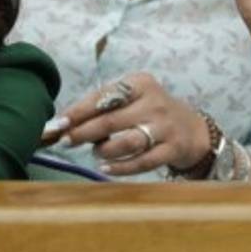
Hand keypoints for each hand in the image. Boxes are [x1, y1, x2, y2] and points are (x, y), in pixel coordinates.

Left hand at [54, 73, 212, 176]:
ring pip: (127, 142)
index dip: (78, 111)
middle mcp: (154, 102)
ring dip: (104, 150)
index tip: (59, 123)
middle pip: (111, 120)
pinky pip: (142, 162)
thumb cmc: (151, 112)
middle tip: (67, 141)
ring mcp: (164, 127)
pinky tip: (106, 167)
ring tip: (95, 152)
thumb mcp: (133, 98)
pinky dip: (120, 167)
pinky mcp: (172, 149)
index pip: (104, 96)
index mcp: (140, 83)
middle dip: (84, 132)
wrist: (191, 129)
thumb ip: (103, 106)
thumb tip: (65, 122)